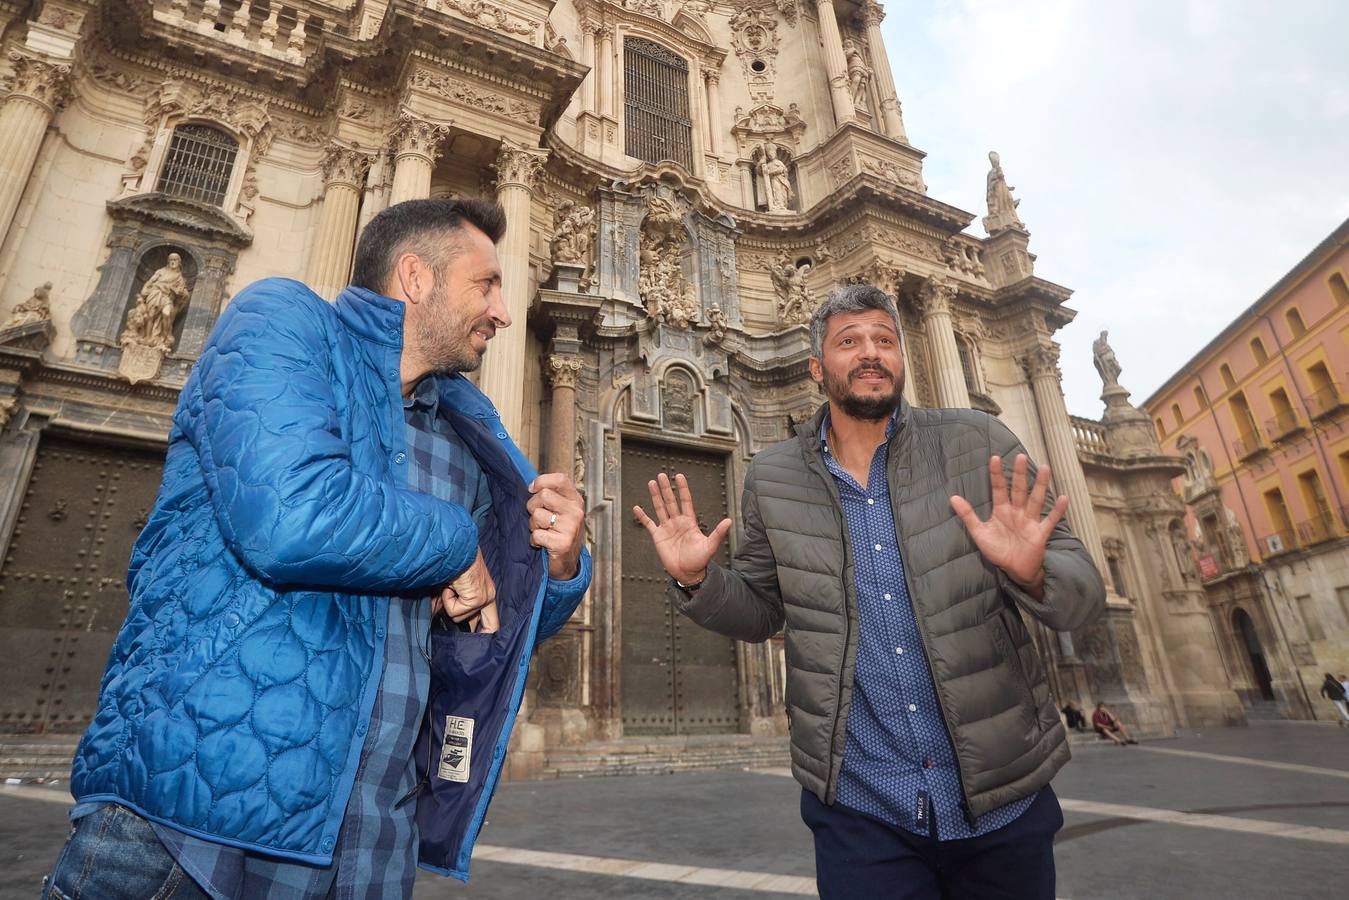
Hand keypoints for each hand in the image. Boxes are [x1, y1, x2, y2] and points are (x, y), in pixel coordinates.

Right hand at [434, 549, 497, 631]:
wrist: (454, 549)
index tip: (479, 641)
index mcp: (486, 592)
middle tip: (465, 634)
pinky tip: (450, 586)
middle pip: (490, 627)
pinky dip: (447, 599)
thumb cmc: (452, 563)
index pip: (492, 619)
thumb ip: (449, 604)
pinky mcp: (475, 598)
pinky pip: (455, 611)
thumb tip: (436, 617)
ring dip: (449, 604)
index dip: (486, 632)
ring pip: (460, 618)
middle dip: (473, 633)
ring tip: (450, 587)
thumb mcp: (452, 588)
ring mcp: (484, 598)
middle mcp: (489, 596)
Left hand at [527, 473, 584, 579]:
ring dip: (533, 526)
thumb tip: (531, 485)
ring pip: (537, 515)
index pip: (560, 479)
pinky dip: (534, 541)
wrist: (567, 563)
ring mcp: (571, 527)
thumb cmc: (559, 532)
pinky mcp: (563, 543)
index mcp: (575, 500)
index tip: (532, 489)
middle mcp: (576, 511)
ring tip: (542, 532)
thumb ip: (551, 495)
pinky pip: (536, 534)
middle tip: (538, 518)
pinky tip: (543, 544)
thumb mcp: (560, 510)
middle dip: (532, 506)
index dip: (542, 481)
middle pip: (544, 495)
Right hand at [632, 472, 731, 585]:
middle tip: (661, 475)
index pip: (685, 501)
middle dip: (666, 488)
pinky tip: (637, 507)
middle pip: (671, 501)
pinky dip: (643, 516)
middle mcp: (677, 522)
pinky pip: (649, 524)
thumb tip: (729, 521)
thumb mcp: (710, 546)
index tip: (679, 476)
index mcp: (690, 522)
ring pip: (660, 508)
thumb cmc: (700, 561)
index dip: (683, 489)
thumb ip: (718, 533)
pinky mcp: (658, 537)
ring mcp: (667, 528)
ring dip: (655, 496)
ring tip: (651, 483)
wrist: (688, 574)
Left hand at [949, 453, 1067, 596]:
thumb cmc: (998, 550)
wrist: (1014, 570)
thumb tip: (953, 497)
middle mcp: (1017, 512)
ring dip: (1040, 485)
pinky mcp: (1040, 533)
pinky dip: (1057, 511)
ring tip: (1045, 469)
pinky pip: (1050, 520)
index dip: (997, 475)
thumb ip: (967, 515)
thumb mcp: (979, 533)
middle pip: (1019, 490)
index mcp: (1002, 510)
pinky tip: (1063, 498)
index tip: (994, 458)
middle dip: (1019, 474)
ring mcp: (1030, 521)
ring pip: (1036, 500)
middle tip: (1020, 457)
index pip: (999, 489)